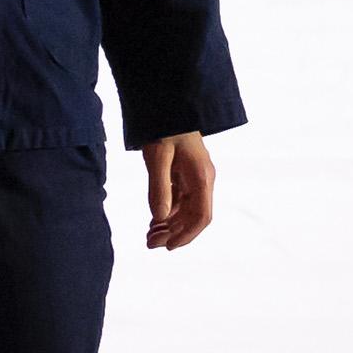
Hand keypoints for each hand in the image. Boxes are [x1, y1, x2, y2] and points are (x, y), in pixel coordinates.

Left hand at [139, 132, 215, 249]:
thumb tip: (159, 218)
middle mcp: (203, 180)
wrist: (169, 105)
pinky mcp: (185, 173)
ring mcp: (195, 177)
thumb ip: (158, 188)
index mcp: (201, 177)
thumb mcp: (157, 157)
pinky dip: (167, 212)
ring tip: (149, 235)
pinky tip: (154, 220)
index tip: (168, 247)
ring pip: (186, 210)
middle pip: (193, 217)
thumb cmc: (164, 128)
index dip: (186, 235)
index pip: (201, 216)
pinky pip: (180, 200)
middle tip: (149, 243)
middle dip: (174, 233)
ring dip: (170, 225)